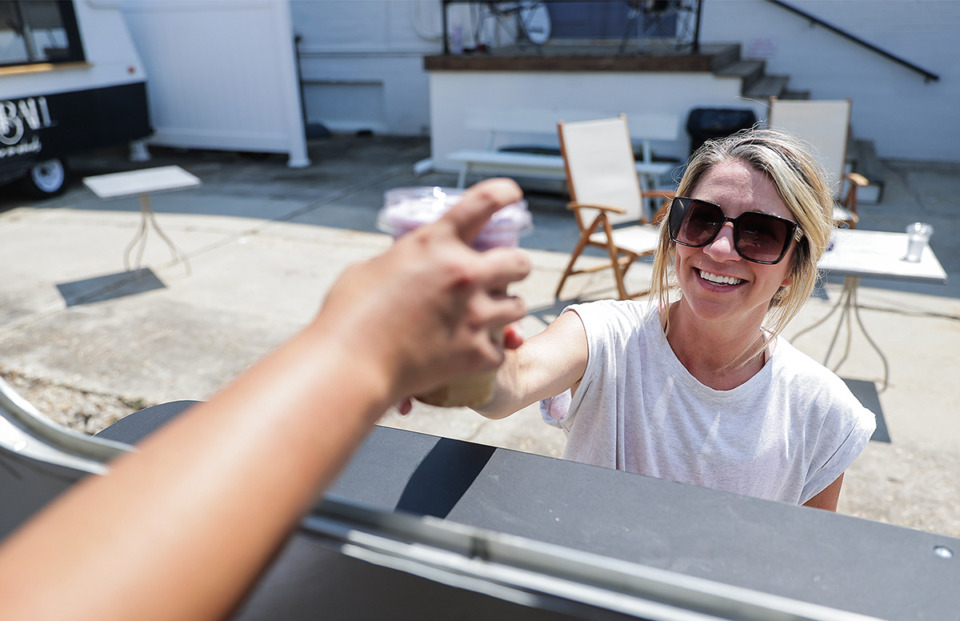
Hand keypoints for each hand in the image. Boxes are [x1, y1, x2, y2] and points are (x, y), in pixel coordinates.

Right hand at [319, 179, 530, 404]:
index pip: (483, 203)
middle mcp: (463, 273)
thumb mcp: (371, 268)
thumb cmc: (347, 316)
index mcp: (434, 243)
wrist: (349, 365)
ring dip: (506, 309)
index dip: (503, 193)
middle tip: (503, 277)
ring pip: (519, 306)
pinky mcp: (476, 352)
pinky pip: (500, 348)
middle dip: (514, 268)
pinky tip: (471, 352)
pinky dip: (488, 351)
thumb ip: (401, 260)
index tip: (512, 194)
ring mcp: (475, 314)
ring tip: (490, 317)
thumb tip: (407, 264)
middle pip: (519, 262)